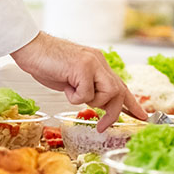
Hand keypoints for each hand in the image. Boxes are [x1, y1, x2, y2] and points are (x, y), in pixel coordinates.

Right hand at [11, 33, 147, 131]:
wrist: (30, 48)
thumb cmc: (46, 63)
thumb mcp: (72, 78)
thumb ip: (86, 87)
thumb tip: (94, 102)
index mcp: (98, 64)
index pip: (121, 85)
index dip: (132, 103)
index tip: (143, 116)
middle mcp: (99, 62)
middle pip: (119, 92)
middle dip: (113, 113)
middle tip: (102, 126)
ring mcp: (92, 63)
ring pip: (107, 93)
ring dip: (91, 102)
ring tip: (73, 93)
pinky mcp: (83, 67)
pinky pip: (86, 93)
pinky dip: (74, 97)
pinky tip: (65, 86)